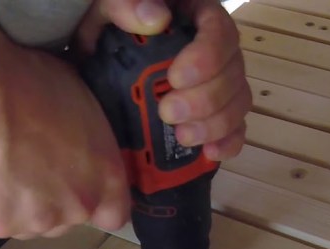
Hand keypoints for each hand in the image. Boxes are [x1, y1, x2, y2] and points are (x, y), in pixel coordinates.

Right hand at [0, 42, 130, 239]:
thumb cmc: (26, 84)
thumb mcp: (78, 99)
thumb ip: (86, 138)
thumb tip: (78, 136)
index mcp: (105, 176)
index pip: (115, 214)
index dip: (96, 202)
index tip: (80, 186)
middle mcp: (76, 207)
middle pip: (68, 219)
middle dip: (53, 200)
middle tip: (30, 167)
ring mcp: (36, 222)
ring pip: (30, 223)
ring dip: (19, 205)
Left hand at [76, 0, 250, 160]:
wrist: (92, 68)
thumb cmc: (102, 32)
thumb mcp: (103, 12)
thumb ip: (122, 5)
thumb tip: (155, 17)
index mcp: (194, 17)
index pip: (219, 31)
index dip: (207, 56)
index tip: (176, 77)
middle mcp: (214, 50)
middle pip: (232, 72)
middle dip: (206, 98)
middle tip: (168, 112)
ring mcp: (217, 84)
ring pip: (237, 102)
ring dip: (215, 124)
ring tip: (183, 137)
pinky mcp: (212, 115)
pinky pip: (235, 128)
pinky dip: (228, 142)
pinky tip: (210, 153)